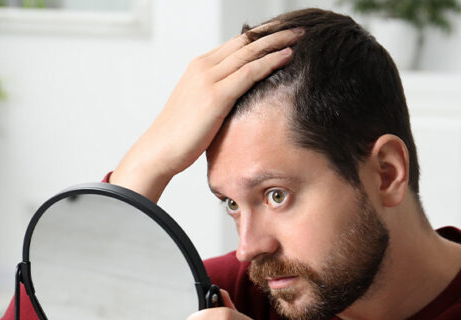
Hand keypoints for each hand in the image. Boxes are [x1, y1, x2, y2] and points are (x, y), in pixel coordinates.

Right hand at [111, 28, 302, 200]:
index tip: (282, 32)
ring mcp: (208, 79)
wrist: (160, 150)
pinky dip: (271, 62)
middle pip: (246, 41)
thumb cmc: (181, 135)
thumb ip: (220, 95)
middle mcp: (204, 66)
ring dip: (278, 42)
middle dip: (273, 33)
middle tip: (298, 28)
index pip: (236, 43)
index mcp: (200, 66)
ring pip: (250, 51)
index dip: (261, 35)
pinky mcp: (216, 96)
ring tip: (300, 36)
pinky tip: (288, 57)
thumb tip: (242, 100)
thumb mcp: (201, 106)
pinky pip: (249, 72)